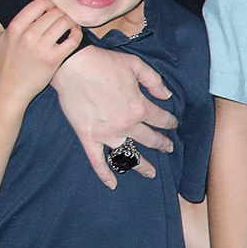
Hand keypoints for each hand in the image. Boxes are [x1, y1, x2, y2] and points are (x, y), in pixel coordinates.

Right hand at [0, 0, 81, 107]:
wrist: (10, 90)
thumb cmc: (3, 63)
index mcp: (16, 27)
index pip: (39, 3)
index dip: (49, 2)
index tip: (52, 8)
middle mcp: (29, 35)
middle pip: (54, 12)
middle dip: (62, 12)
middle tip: (64, 16)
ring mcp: (42, 48)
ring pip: (65, 22)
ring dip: (71, 21)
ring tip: (70, 24)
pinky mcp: (54, 59)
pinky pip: (73, 40)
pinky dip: (77, 34)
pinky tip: (74, 34)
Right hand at [50, 41, 177, 188]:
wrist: (73, 67)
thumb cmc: (104, 63)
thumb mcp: (136, 65)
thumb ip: (155, 81)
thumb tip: (168, 95)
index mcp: (139, 107)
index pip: (161, 119)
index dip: (170, 122)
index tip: (173, 124)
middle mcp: (126, 124)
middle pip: (149, 139)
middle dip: (162, 144)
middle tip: (168, 148)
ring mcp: (107, 134)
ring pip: (128, 155)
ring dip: (141, 165)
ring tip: (150, 173)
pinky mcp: (88, 138)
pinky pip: (98, 161)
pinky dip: (105, 174)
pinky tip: (113, 184)